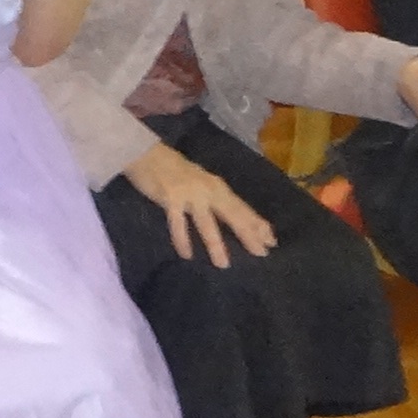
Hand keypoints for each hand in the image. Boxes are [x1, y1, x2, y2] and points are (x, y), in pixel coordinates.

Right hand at [124, 142, 278, 270]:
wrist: (145, 153)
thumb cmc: (173, 170)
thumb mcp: (200, 182)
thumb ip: (214, 198)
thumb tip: (231, 217)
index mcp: (217, 187)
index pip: (242, 208)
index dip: (258, 224)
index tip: (272, 241)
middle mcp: (208, 190)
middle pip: (232, 215)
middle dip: (247, 234)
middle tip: (260, 254)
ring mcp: (189, 194)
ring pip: (206, 223)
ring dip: (215, 244)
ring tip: (223, 264)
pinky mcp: (170, 198)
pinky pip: (178, 223)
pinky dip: (182, 239)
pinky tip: (187, 255)